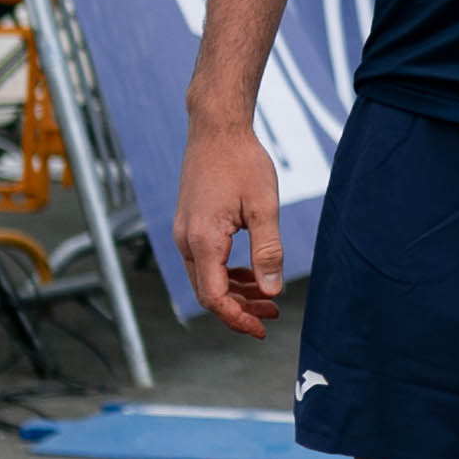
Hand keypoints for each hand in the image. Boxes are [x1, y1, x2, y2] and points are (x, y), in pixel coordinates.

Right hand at [172, 117, 291, 334]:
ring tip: (269, 299)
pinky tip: (252, 275)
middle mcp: (186, 240)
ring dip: (236, 293)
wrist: (216, 129)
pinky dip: (228, 274)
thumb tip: (272, 290)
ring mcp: (185, 233)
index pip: (214, 296)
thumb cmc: (242, 162)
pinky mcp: (191, 226)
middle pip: (208, 292)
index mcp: (203, 240)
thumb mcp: (264, 207)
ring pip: (206, 278)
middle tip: (272, 316)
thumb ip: (268, 251)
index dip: (237, 318)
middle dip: (240, 309)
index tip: (261, 329)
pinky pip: (206, 262)